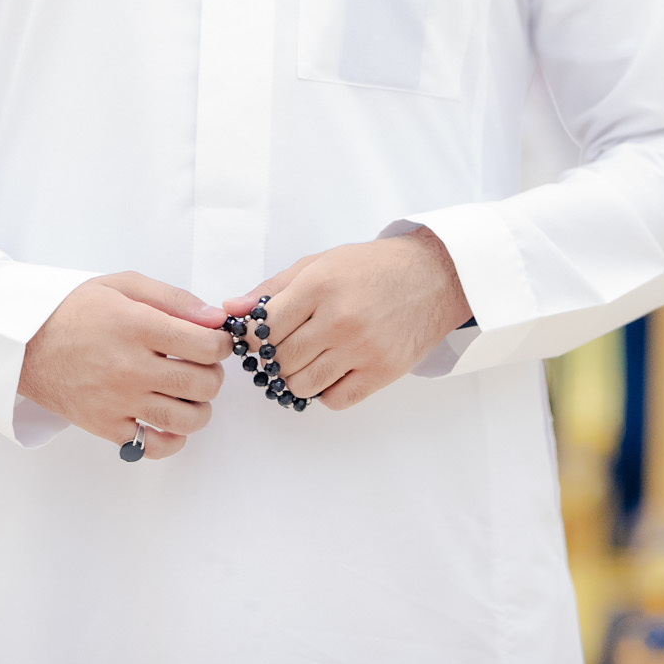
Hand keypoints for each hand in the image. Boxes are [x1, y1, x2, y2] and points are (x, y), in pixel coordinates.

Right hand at [18, 273, 230, 459]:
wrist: (23, 342)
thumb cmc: (74, 310)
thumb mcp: (123, 285)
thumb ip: (173, 298)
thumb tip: (215, 319)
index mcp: (137, 326)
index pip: (206, 345)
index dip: (221, 344)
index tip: (213, 341)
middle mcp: (130, 367)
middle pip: (203, 385)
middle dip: (213, 374)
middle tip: (199, 365)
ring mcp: (118, 401)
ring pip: (186, 420)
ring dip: (199, 407)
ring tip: (187, 392)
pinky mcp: (105, 426)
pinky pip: (153, 446)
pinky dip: (171, 439)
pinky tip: (167, 420)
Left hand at [222, 230, 470, 411]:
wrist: (432, 276)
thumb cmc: (370, 267)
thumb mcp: (319, 263)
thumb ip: (272, 288)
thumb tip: (231, 310)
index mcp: (319, 285)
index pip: (264, 328)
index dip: (251, 338)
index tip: (254, 339)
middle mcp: (339, 319)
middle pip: (280, 360)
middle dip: (273, 358)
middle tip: (281, 350)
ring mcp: (362, 348)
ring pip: (302, 385)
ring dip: (295, 378)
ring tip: (304, 361)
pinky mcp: (382, 371)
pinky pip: (335, 400)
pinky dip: (324, 392)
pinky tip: (329, 373)